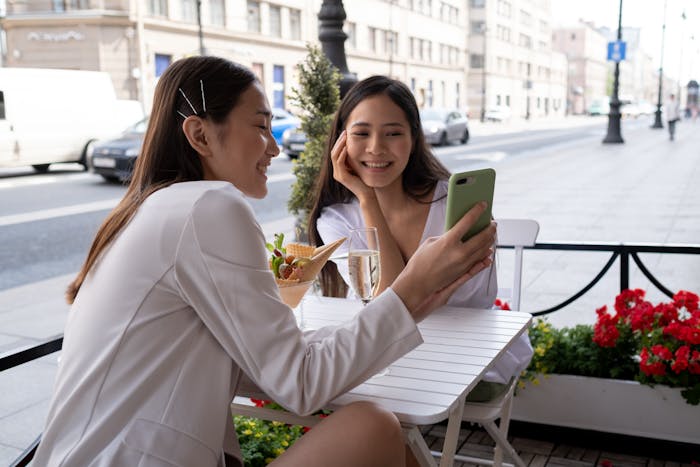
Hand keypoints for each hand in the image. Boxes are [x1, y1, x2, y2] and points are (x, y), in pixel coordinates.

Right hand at [330, 131, 373, 200]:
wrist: (367, 194)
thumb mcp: (359, 167)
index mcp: (339, 169)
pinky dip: (343, 153)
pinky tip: (348, 147)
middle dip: (339, 141)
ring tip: (346, 136)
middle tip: (345, 132)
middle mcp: (336, 172)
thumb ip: (355, 160)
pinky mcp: (342, 176)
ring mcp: (338, 174)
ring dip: (340, 145)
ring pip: (335, 155)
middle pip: (333, 152)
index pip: (336, 153)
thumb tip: (356, 147)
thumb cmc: (365, 181)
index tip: (346, 134)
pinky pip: (339, 162)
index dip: (340, 143)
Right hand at [391, 202, 496, 319]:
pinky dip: (485, 253)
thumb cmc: (420, 261)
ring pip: (484, 249)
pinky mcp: (463, 272)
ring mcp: (463, 264)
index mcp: (448, 241)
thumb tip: (459, 233)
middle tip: (492, 222)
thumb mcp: (431, 242)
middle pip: (482, 237)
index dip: (477, 211)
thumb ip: (447, 236)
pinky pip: (480, 261)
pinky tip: (488, 248)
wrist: (417, 283)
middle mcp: (459, 253)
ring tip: (491, 233)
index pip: (467, 222)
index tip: (483, 205)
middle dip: (490, 227)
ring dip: (490, 239)